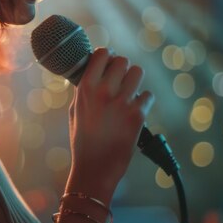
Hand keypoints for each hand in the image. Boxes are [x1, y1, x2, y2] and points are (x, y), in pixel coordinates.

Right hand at [66, 48, 154, 202]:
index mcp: (85, 88)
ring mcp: (122, 102)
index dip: (107, 56)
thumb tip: (94, 71)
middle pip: (123, 61)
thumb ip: (85, 90)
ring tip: (129, 93)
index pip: (102, 54)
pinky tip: (135, 111)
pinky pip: (147, 95)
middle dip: (122, 69)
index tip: (108, 63)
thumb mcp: (75, 111)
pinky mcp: (137, 115)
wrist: (95, 168)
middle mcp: (104, 91)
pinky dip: (143, 102)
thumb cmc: (83, 141)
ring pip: (138, 72)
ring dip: (135, 81)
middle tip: (120, 81)